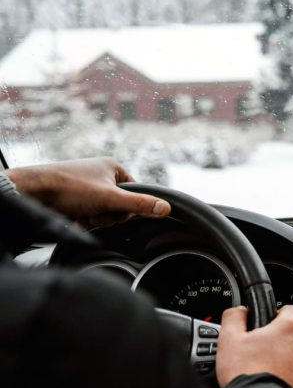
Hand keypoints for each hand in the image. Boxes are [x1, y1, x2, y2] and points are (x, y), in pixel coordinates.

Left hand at [3, 157, 170, 226]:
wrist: (31, 192)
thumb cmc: (68, 188)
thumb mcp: (110, 198)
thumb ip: (139, 205)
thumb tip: (166, 208)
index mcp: (112, 167)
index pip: (135, 193)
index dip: (127, 207)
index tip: (113, 209)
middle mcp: (100, 174)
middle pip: (120, 205)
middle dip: (107, 215)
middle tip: (94, 212)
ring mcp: (86, 186)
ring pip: (103, 212)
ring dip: (94, 219)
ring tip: (80, 213)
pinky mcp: (74, 197)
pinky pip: (88, 214)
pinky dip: (82, 220)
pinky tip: (72, 216)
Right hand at [216, 305, 292, 387]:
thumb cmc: (245, 374)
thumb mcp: (229, 339)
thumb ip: (235, 317)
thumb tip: (239, 311)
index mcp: (289, 327)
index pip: (290, 309)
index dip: (277, 315)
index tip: (268, 324)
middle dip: (280, 340)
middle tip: (262, 352)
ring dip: (288, 358)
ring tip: (268, 369)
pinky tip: (276, 381)